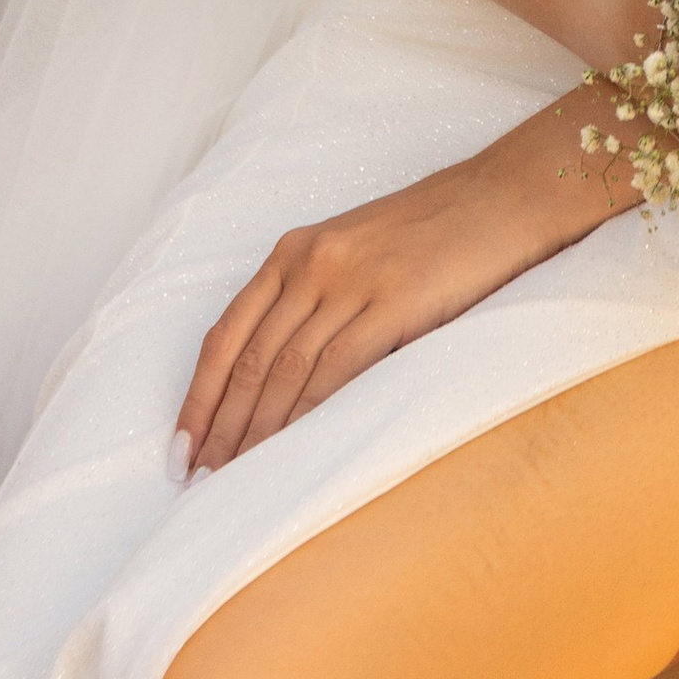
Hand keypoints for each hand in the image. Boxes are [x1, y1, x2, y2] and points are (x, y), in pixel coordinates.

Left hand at [173, 99, 624, 473]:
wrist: (497, 198)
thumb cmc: (430, 232)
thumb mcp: (355, 253)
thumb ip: (314, 300)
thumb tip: (277, 383)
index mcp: (294, 250)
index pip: (227, 333)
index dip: (199, 395)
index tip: (181, 445)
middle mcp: (310, 263)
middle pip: (248, 359)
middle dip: (220, 425)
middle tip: (201, 480)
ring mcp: (350, 282)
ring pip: (284, 370)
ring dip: (255, 432)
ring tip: (236, 480)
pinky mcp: (390, 303)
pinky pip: (334, 370)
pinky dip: (305, 417)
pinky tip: (291, 453)